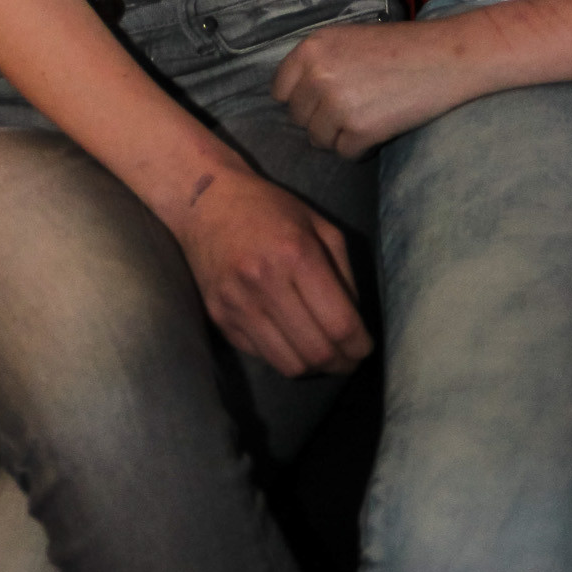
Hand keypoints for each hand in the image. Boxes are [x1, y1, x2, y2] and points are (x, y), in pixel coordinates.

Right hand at [170, 161, 371, 378]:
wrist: (206, 204)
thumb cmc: (271, 209)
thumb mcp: (320, 226)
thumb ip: (344, 274)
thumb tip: (355, 324)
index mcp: (296, 254)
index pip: (339, 322)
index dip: (359, 346)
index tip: (364, 348)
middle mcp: (264, 282)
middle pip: (316, 351)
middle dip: (341, 363)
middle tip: (349, 359)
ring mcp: (237, 304)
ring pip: (289, 364)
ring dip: (314, 367)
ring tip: (324, 356)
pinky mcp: (219, 318)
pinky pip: (263, 356)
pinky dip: (284, 355)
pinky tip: (291, 339)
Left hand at [273, 18, 469, 156]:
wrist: (445, 57)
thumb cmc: (399, 47)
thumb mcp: (347, 40)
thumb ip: (317, 63)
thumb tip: (293, 98)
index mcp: (311, 48)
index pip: (280, 90)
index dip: (301, 99)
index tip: (320, 101)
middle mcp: (317, 75)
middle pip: (299, 118)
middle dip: (321, 119)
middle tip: (353, 108)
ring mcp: (336, 104)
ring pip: (319, 139)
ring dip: (341, 135)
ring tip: (369, 116)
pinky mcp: (359, 130)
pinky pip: (345, 153)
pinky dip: (361, 148)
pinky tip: (379, 129)